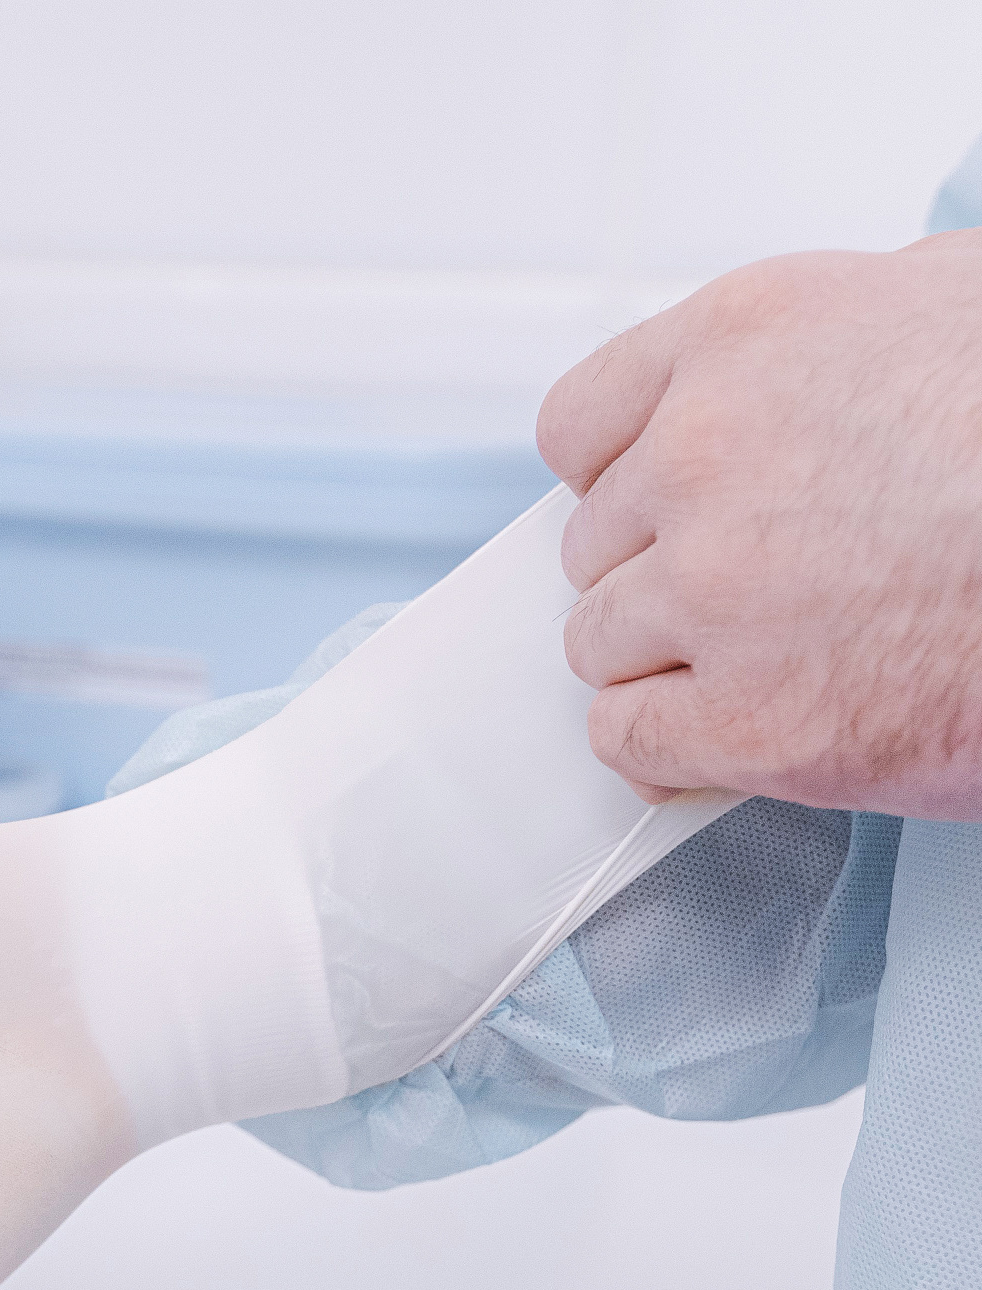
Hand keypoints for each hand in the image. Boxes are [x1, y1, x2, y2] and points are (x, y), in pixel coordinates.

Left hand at [538, 231, 981, 814]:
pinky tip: (735, 734)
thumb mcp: (954, 306)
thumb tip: (786, 376)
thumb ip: (830, 341)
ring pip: (598, 646)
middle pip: (594, 547)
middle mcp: (704, 458)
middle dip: (659, 574)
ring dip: (664, 664)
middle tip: (757, 593)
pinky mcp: (745, 720)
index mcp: (747, 339)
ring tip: (773, 660)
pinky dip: (668, 748)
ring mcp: (713, 593)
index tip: (660, 511)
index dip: (619, 481)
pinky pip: (627, 741)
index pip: (580, 427)